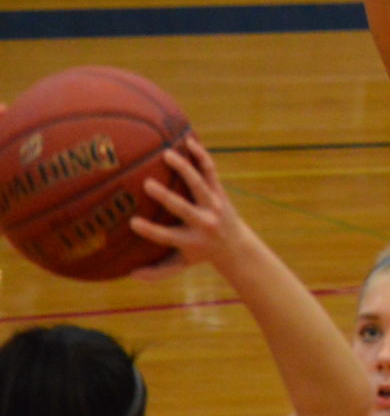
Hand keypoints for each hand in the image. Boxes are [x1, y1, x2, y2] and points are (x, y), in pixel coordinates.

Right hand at [129, 136, 255, 278]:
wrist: (235, 245)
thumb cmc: (198, 254)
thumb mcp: (178, 265)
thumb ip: (155, 272)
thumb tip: (128, 274)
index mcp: (190, 241)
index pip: (167, 236)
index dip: (151, 230)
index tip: (133, 222)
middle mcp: (203, 222)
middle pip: (184, 208)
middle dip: (167, 197)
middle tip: (148, 185)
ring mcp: (213, 204)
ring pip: (200, 184)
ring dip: (185, 169)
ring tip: (167, 154)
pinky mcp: (219, 191)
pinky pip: (210, 171)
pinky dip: (201, 156)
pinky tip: (188, 141)